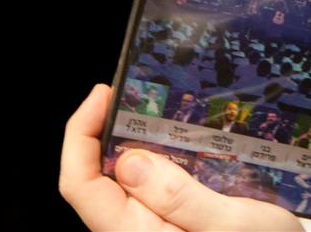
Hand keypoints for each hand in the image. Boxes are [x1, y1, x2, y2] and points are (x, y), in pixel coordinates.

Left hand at [60, 84, 303, 231]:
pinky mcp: (166, 223)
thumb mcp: (231, 224)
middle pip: (95, 178)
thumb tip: (128, 160)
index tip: (104, 94)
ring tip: (157, 109)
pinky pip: (147, 186)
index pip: (80, 185)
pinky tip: (176, 138)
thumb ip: (178, 197)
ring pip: (121, 179)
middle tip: (134, 93)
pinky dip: (155, 156)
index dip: (79, 134)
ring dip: (132, 141)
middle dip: (106, 130)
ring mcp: (149, 228)